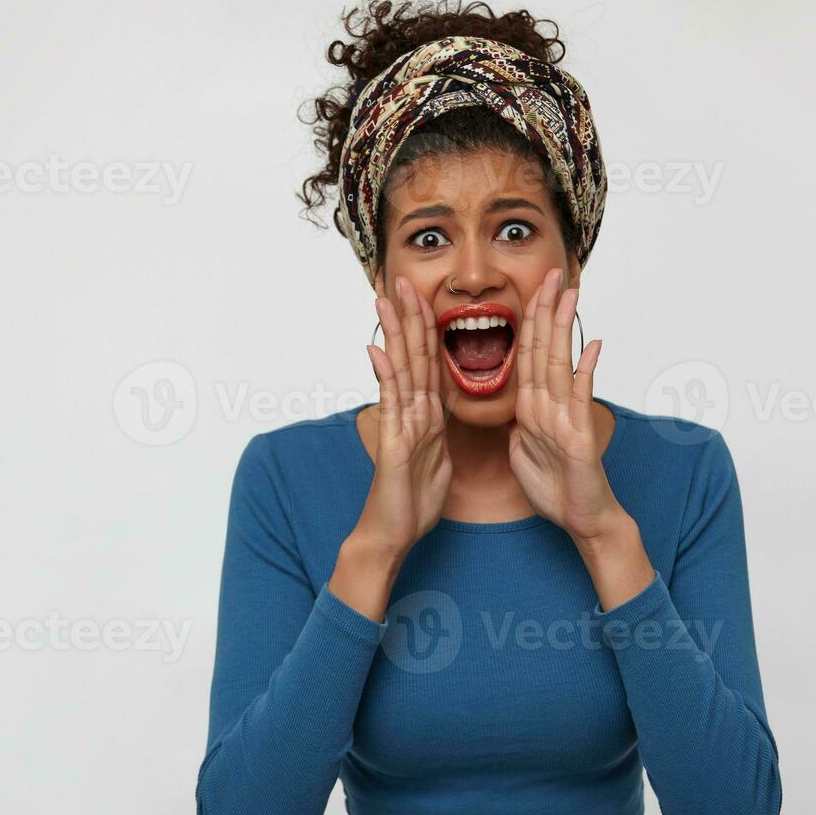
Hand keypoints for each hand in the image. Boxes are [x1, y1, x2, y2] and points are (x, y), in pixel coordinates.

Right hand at [356, 277, 451, 557]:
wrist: (393, 534)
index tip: (425, 297)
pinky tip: (378, 349)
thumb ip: (436, 436)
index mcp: (428, 416)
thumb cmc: (413, 502)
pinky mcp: (396, 444)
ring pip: (401, 370)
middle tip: (400, 280)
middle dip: (408, 317)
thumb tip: (437, 419)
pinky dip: (386, 375)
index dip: (428, 328)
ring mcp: (402, 425)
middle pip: (412, 356)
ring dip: (394, 333)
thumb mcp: (437, 462)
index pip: (429, 362)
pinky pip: (393, 404)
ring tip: (386, 299)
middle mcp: (412, 414)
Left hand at [507, 267, 623, 542]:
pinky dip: (585, 372)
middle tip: (552, 273)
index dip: (526, 322)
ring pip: (561, 364)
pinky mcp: (579, 437)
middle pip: (545, 349)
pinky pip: (580, 399)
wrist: (583, 520)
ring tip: (569, 294)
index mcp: (532, 409)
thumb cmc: (558, 491)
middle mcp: (550, 406)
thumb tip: (518, 413)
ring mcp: (567, 418)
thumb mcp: (525, 455)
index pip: (527, 355)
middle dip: (546, 310)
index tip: (529, 290)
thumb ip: (521, 429)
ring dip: (564, 328)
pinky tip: (592, 346)